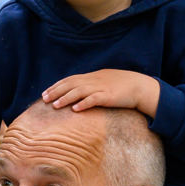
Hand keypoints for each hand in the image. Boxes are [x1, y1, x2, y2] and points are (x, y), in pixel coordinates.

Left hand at [41, 70, 156, 114]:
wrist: (140, 86)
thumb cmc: (122, 86)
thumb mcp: (104, 82)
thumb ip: (91, 86)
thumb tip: (78, 95)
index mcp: (92, 77)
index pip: (70, 80)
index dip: (56, 86)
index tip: (45, 93)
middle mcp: (94, 80)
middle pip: (71, 84)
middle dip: (56, 91)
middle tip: (43, 99)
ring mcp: (101, 87)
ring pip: (79, 91)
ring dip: (66, 98)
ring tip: (55, 105)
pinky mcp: (109, 96)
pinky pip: (94, 99)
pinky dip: (84, 103)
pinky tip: (75, 109)